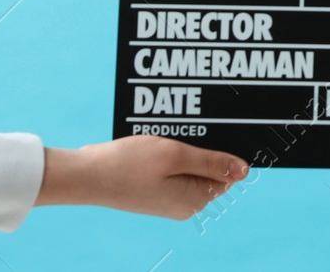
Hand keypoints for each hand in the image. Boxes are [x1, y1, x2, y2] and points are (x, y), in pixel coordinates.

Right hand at [34, 136, 248, 219]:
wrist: (85, 174)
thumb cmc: (128, 164)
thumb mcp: (175, 156)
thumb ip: (212, 162)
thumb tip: (244, 170)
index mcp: (194, 199)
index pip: (227, 171)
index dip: (226, 148)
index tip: (221, 127)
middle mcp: (184, 203)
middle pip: (208, 166)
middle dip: (203, 144)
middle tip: (188, 126)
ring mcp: (167, 197)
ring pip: (188, 162)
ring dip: (184, 144)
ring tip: (171, 130)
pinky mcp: (153, 188)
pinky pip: (171, 165)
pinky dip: (168, 149)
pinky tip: (158, 136)